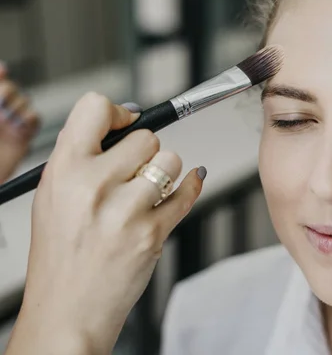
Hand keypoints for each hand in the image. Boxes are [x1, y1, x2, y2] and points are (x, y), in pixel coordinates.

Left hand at [0, 63, 39, 182]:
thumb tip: (3, 67)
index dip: (1, 74)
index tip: (2, 71)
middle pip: (10, 89)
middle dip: (7, 92)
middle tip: (1, 103)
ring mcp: (7, 124)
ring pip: (24, 102)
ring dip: (18, 109)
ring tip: (7, 121)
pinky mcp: (21, 137)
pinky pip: (34, 120)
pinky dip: (29, 121)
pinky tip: (19, 128)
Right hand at [6, 92, 205, 354]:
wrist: (68, 309)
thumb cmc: (61, 255)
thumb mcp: (52, 196)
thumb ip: (80, 157)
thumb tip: (119, 124)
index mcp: (64, 171)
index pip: (95, 108)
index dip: (117, 112)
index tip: (126, 123)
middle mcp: (95, 186)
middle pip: (147, 137)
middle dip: (146, 153)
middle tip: (136, 172)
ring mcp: (127, 211)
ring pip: (171, 160)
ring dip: (165, 173)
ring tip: (148, 191)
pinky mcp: (153, 232)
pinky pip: (188, 191)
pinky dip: (193, 184)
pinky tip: (191, 181)